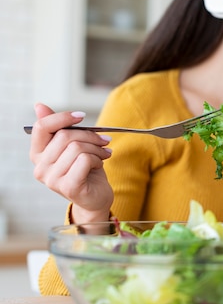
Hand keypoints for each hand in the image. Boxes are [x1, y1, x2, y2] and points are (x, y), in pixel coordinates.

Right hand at [29, 103, 113, 222]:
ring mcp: (52, 179)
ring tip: (103, 154)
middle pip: (64, 136)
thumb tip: (39, 106)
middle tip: (103, 141)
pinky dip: (97, 158)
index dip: (62, 117)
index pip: (41, 127)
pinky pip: (84, 160)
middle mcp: (40, 167)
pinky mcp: (67, 186)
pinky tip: (100, 164)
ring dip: (96, 148)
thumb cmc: (85, 170)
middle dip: (89, 135)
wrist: (96, 197)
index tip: (81, 116)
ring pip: (76, 147)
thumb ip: (57, 128)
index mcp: (37, 155)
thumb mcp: (72, 146)